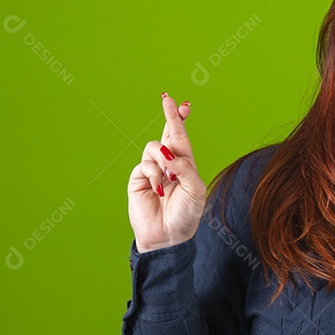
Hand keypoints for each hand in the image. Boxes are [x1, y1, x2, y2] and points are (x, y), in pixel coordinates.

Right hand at [127, 93, 207, 252]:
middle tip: (168, 99)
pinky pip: (145, 164)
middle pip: (168, 133)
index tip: (183, 104)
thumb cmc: (186, 215)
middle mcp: (169, 164)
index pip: (182, 137)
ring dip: (163, 158)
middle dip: (169, 116)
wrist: (168, 236)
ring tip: (169, 177)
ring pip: (154, 147)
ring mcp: (153, 170)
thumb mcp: (195, 189)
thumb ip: (185, 168)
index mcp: (186, 164)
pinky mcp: (139, 178)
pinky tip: (159, 189)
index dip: (181, 120)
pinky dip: (154, 174)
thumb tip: (168, 153)